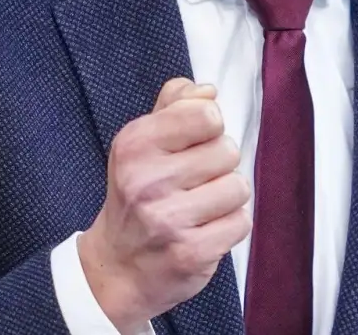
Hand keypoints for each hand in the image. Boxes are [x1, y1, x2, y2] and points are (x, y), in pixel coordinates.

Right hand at [78, 79, 250, 331]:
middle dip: (218, 165)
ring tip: (200, 207)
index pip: (206, 114)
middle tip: (192, 183)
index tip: (193, 143)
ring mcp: (168, 221)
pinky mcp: (191, 253)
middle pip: (228, 150)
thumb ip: (174, 106)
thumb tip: (208, 90)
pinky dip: (229, 225)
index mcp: (134, 145)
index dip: (209, 127)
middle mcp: (147, 182)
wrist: (116, 267)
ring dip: (226, 197)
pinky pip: (241, 222)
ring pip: (238, 186)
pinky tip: (204, 230)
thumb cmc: (137, 196)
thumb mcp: (141, 144)